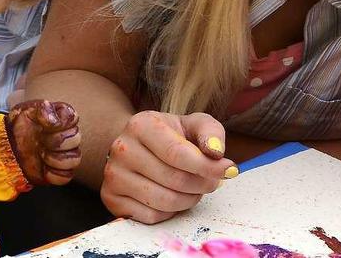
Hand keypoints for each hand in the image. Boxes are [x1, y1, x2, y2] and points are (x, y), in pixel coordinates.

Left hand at [7, 99, 81, 185]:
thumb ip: (42, 108)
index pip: (73, 118)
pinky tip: (43, 168)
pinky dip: (54, 173)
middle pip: (76, 138)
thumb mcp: (26, 110)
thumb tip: (53, 115)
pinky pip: (66, 176)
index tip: (47, 124)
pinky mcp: (58, 172)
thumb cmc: (19, 126)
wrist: (7, 146)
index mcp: (61, 120)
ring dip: (56, 158)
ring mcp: (64, 155)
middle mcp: (66, 137)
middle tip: (41, 140)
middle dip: (56, 140)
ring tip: (41, 155)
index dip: (62, 122)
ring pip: (75, 159)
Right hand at [101, 111, 236, 223]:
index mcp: (141, 125)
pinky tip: (174, 197)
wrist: (138, 145)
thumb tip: (216, 153)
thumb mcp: (194, 124)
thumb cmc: (172, 135)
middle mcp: (122, 149)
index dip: (207, 166)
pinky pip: (151, 216)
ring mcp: (113, 175)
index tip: (228, 170)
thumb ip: (211, 133)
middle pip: (173, 180)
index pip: (178, 153)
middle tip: (212, 182)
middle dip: (202, 185)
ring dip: (189, 200)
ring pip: (163, 201)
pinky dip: (170, 212)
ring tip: (195, 189)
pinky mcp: (111, 198)